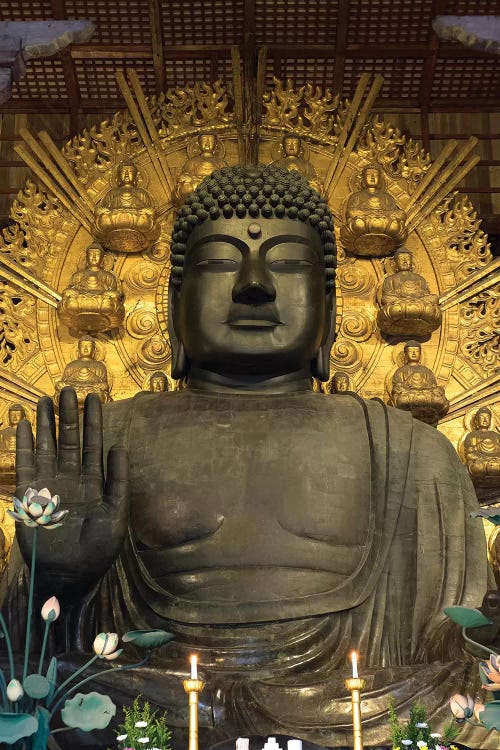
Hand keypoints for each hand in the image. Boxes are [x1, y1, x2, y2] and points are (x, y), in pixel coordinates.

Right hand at [15, 387, 128, 603]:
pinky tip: (25, 425)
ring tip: (45, 400)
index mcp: (94, 483)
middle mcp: (71, 480)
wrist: (69, 577)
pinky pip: (26, 466)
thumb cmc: (98, 552)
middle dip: (68, 416)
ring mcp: (49, 487)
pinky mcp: (30, 497)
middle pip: (68, 441)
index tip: (94, 397)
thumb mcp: (116, 515)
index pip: (92, 445)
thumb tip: (118, 447)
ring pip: (47, 448)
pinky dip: (25, 446)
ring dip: (46, 424)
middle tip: (67, 389)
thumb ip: (118, 481)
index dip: (93, 422)